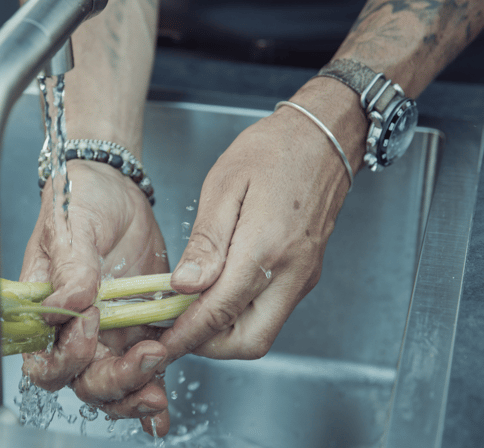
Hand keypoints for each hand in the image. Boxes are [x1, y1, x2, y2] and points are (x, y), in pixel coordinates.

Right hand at [19, 159, 171, 435]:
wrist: (115, 187)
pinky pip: (146, 369)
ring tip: (159, 392)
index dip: (65, 356)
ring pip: (114, 385)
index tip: (90, 325)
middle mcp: (73, 330)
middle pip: (83, 381)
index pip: (43, 358)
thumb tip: (71, 304)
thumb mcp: (70, 226)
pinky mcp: (140, 328)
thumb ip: (71, 267)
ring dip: (135, 394)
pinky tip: (163, 411)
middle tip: (146, 357)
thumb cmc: (79, 201)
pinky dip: (153, 393)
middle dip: (114, 382)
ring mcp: (108, 334)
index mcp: (44, 310)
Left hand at [158, 83, 363, 364]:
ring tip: (188, 311)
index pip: (220, 312)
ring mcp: (302, 277)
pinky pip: (271, 313)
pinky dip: (240, 317)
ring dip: (223, 334)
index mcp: (267, 248)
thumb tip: (184, 285)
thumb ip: (206, 242)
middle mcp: (291, 273)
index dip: (186, 333)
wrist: (324, 137)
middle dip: (207, 345)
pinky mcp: (305, 275)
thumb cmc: (272, 151)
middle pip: (248, 341)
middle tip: (173, 327)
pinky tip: (215, 295)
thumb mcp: (225, 186)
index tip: (160, 342)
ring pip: (261, 332)